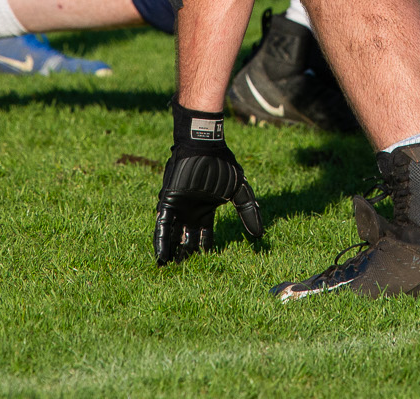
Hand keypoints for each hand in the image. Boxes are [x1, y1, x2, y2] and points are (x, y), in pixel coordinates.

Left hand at [154, 143, 263, 263]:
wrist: (204, 146)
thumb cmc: (222, 165)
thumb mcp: (239, 191)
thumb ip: (248, 212)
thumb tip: (260, 236)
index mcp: (205, 211)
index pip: (204, 237)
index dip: (203, 251)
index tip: (203, 267)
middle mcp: (190, 212)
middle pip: (186, 239)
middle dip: (185, 256)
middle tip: (181, 273)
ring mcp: (179, 207)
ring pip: (172, 235)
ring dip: (171, 252)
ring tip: (167, 270)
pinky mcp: (168, 202)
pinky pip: (162, 225)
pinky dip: (161, 241)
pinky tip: (160, 256)